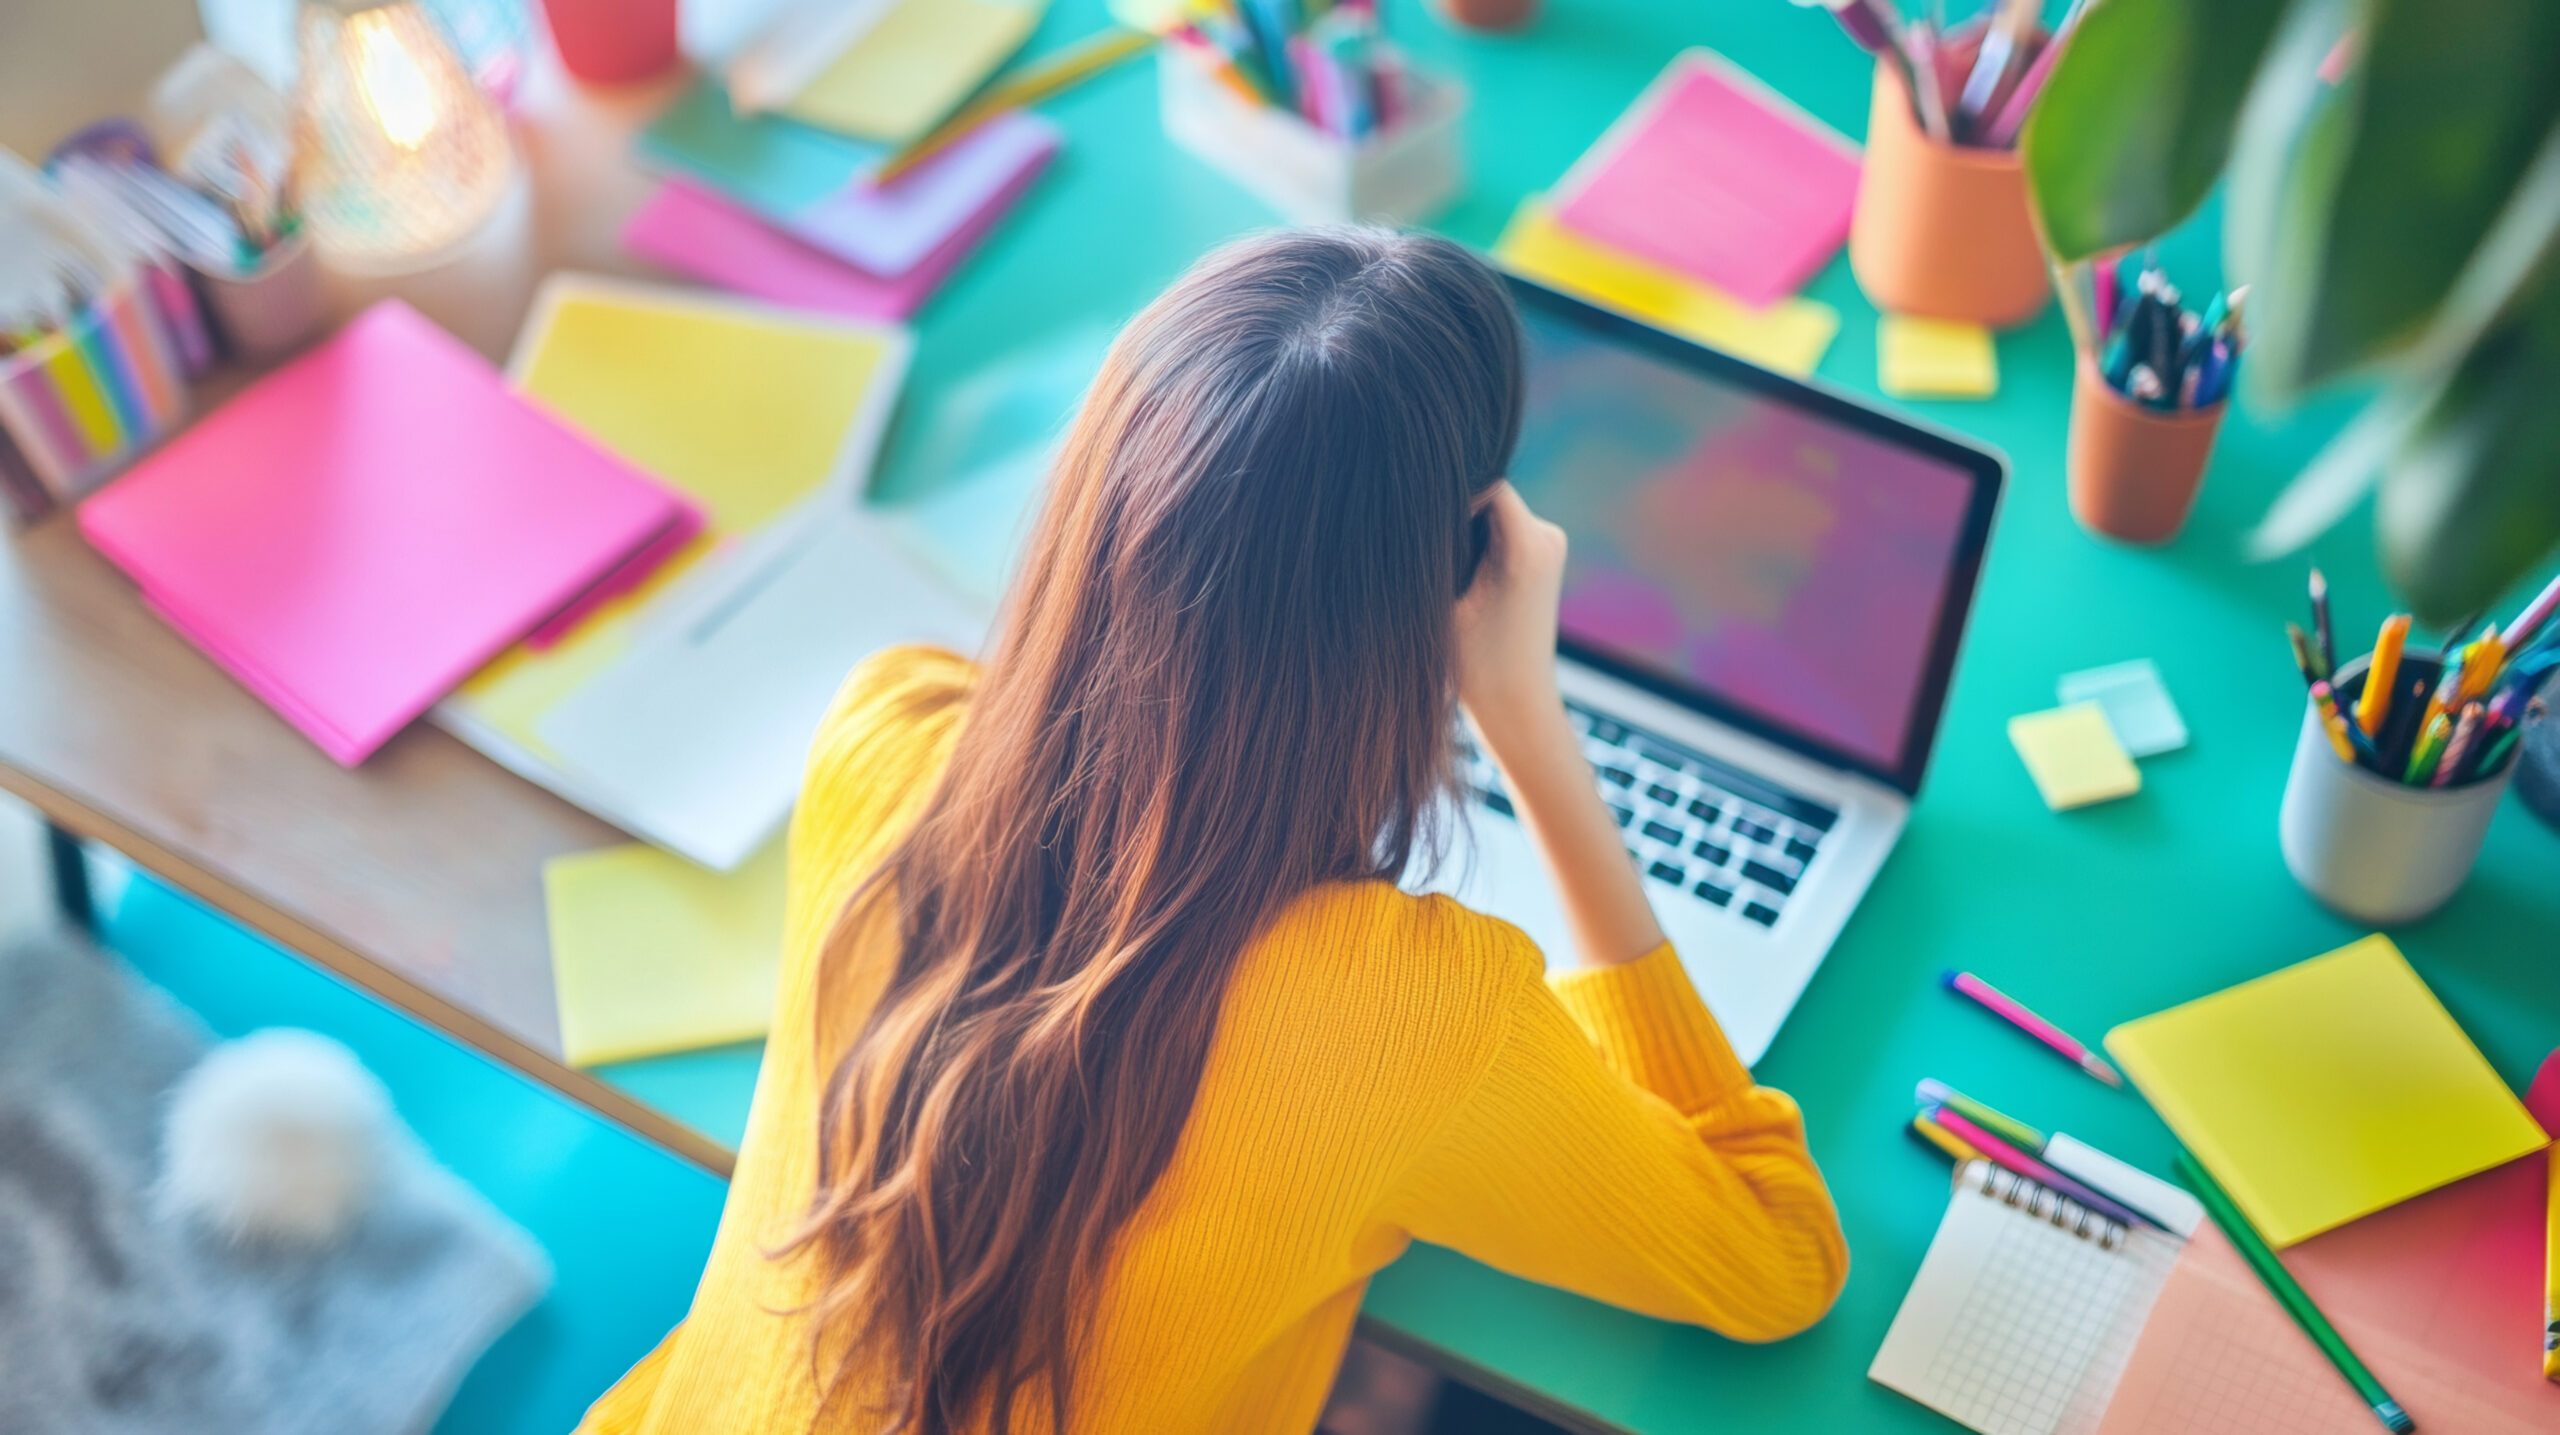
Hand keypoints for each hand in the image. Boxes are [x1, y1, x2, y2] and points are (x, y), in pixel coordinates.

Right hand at [1454, 484, 1663, 970]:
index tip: (1410, 515)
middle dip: (1449, 508)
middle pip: (1484, 490)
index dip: (1441, 488)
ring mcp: (1548, 544)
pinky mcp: (1541, 557)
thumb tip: (1391, 508)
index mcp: (1528, 543)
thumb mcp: (1434, 607)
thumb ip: (1421, 553)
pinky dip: (1473, 540)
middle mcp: (1546, 535)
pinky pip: (1498, 527)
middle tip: (1415, 541)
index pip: (1479, 478)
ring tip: (1435, 565)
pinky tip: (1454, 574)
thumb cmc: (1474, 667)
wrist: (1519, 710)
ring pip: (1488, 510)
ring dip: (1459, 526)